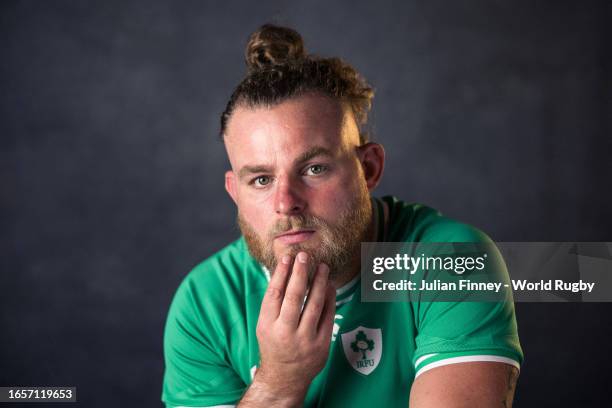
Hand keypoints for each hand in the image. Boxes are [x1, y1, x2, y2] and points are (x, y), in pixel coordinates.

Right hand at [242, 252, 335, 406]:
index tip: (288, 257)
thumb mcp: (265, 325)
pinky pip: (328, 316)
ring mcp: (305, 340)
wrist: (284, 378)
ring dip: (320, 282)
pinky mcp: (322, 345)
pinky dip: (330, 298)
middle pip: (294, 297)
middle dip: (300, 273)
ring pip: (315, 304)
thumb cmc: (274, 343)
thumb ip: (274, 302)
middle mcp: (285, 333)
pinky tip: (329, 285)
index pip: (274, 294)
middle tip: (305, 255)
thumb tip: (285, 270)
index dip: (281, 274)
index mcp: (267, 326)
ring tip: (322, 267)